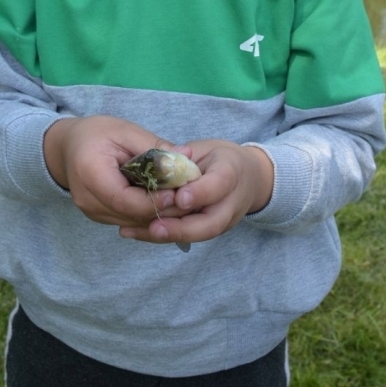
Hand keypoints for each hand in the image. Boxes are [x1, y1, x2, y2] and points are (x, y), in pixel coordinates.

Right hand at [43, 116, 192, 227]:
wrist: (68, 146)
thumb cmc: (96, 133)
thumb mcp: (126, 131)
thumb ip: (154, 147)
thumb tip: (187, 157)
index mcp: (90, 173)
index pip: (125, 199)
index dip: (154, 200)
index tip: (178, 191)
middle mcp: (87, 199)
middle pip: (130, 215)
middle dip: (162, 209)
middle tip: (188, 197)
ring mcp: (91, 212)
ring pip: (132, 222)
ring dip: (157, 213)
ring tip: (180, 197)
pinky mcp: (98, 216)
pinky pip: (127, 219)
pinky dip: (146, 212)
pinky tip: (163, 200)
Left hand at [119, 140, 273, 246]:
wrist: (249, 179)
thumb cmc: (219, 160)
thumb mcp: (206, 149)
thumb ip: (184, 158)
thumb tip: (158, 161)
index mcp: (231, 172)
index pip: (219, 184)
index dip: (200, 193)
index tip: (179, 198)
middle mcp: (231, 202)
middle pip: (211, 223)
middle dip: (182, 228)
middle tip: (154, 227)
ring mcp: (225, 220)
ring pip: (200, 234)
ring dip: (169, 235)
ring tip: (137, 232)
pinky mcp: (213, 230)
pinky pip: (190, 236)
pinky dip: (164, 237)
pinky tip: (136, 233)